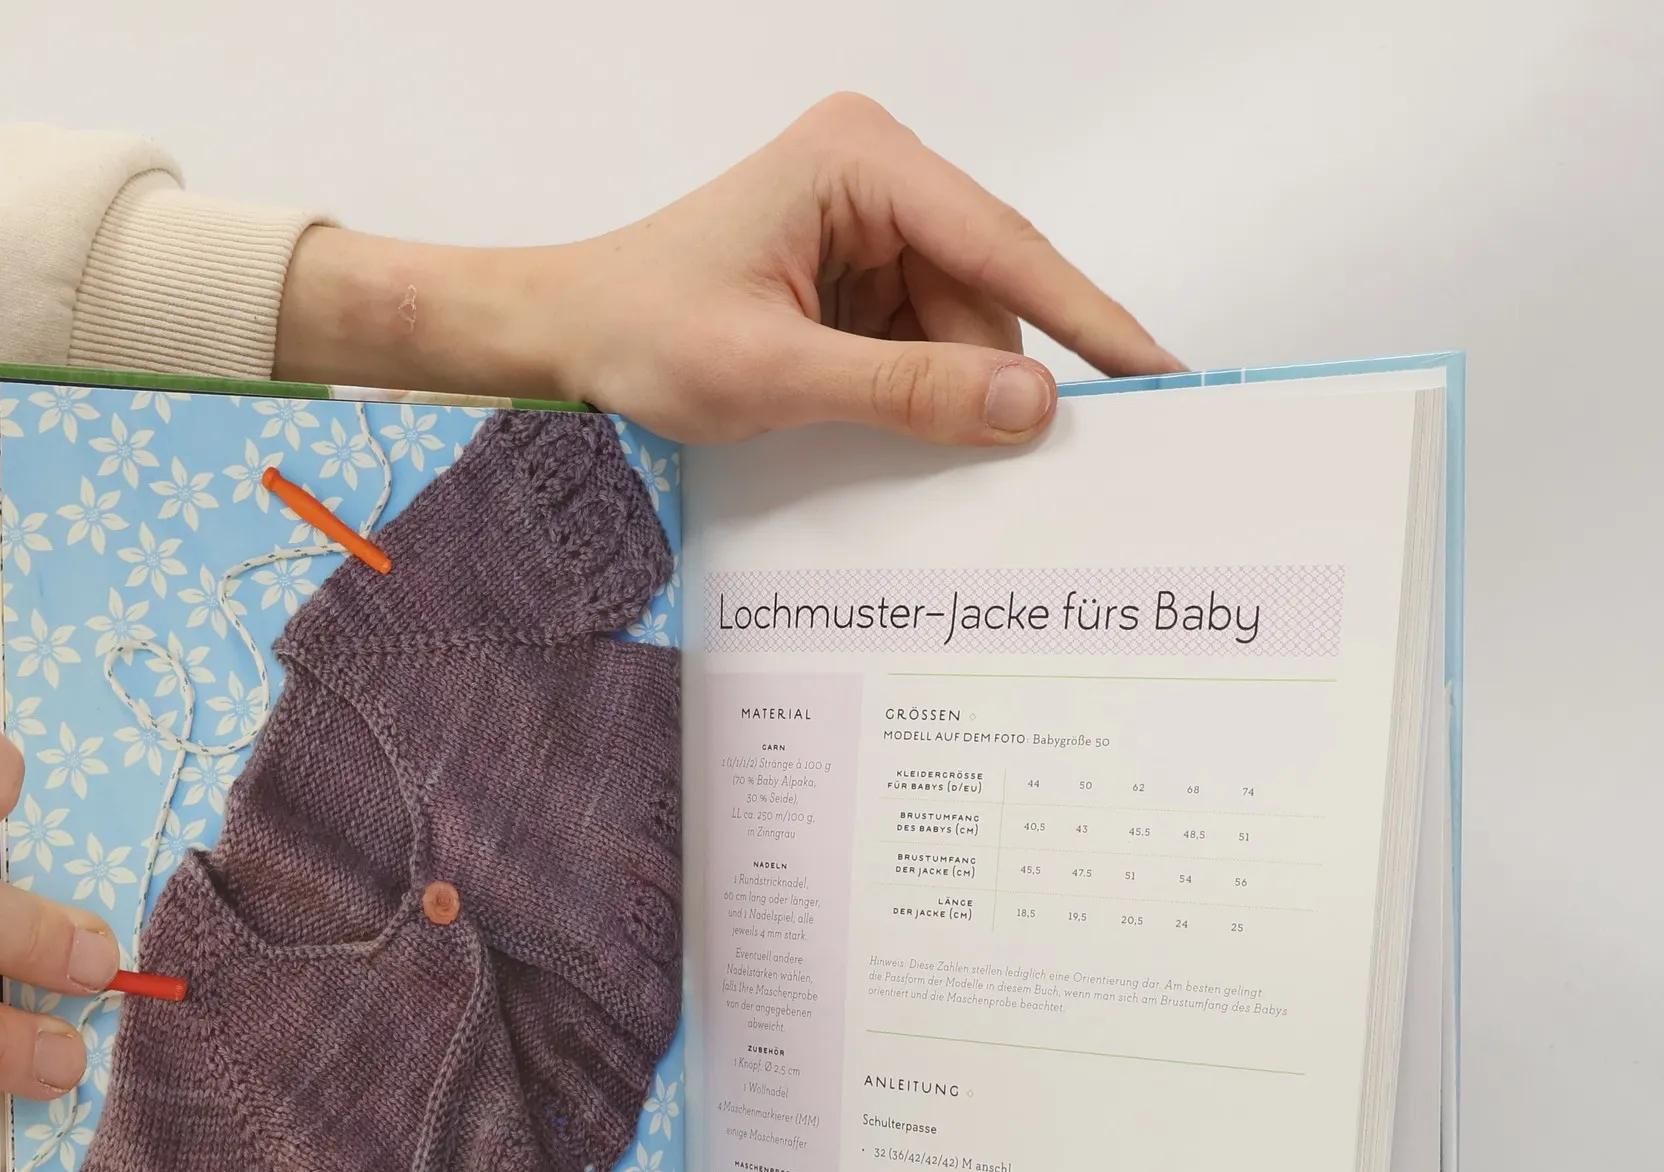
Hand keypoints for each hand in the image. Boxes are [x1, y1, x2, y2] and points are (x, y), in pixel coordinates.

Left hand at [275, 92, 1182, 446]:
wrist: (562, 338)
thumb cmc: (639, 331)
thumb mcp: (776, 374)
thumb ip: (907, 390)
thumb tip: (1026, 407)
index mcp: (860, 160)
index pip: (1003, 245)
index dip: (1087, 319)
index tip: (1159, 372)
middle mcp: (874, 174)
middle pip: (987, 288)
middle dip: (999, 375)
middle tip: (1059, 461)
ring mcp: (866, 221)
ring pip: (960, 321)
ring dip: (950, 391)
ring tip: (915, 446)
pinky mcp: (853, 271)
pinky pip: (922, 337)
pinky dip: (922, 391)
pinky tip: (904, 431)